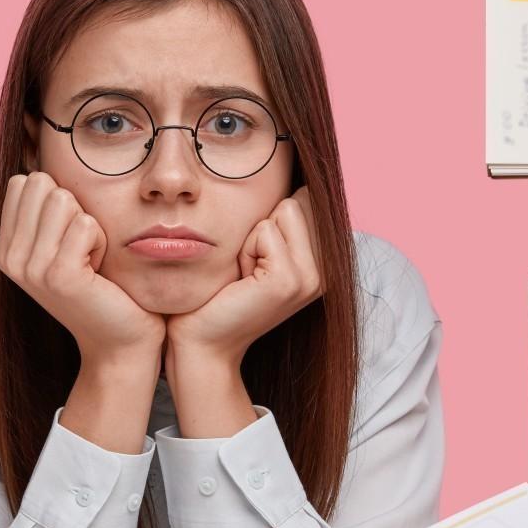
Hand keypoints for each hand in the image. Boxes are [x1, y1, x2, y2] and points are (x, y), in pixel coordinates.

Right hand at [0, 173, 163, 362]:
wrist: (119, 341)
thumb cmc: (101, 287)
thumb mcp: (61, 243)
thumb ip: (44, 208)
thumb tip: (34, 146)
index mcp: (5, 248)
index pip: (23, 181)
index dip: (58, 199)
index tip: (68, 239)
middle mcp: (10, 258)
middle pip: (42, 184)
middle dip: (74, 208)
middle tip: (82, 250)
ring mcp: (31, 268)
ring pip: (64, 200)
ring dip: (90, 225)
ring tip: (91, 260)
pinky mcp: (59, 275)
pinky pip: (87, 224)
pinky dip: (103, 242)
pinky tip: (100, 270)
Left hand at [164, 194, 323, 365]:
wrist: (201, 344)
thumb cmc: (218, 297)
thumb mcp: (256, 254)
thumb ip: (279, 223)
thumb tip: (295, 184)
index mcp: (322, 264)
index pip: (306, 202)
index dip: (270, 222)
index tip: (257, 262)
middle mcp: (325, 271)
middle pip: (296, 203)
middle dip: (262, 227)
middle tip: (247, 269)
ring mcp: (312, 278)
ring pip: (283, 211)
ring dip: (252, 238)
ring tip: (244, 275)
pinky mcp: (290, 280)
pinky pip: (266, 231)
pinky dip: (245, 250)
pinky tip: (241, 281)